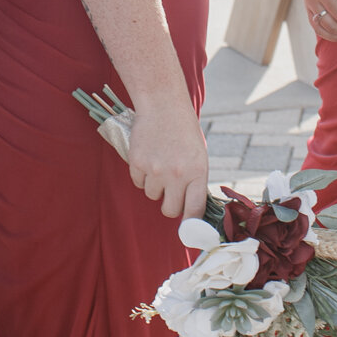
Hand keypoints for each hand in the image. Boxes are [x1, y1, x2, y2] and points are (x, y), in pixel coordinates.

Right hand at [125, 99, 208, 219]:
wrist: (163, 105)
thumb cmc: (184, 131)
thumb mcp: (199, 155)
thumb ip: (195, 181)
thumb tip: (190, 209)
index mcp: (198, 172)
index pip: (195, 210)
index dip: (191, 225)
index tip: (189, 232)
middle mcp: (177, 174)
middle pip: (170, 210)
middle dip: (169, 205)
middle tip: (170, 193)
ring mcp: (156, 170)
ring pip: (152, 196)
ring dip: (155, 186)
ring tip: (159, 164)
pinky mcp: (138, 163)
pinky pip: (138, 183)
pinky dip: (142, 175)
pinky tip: (148, 157)